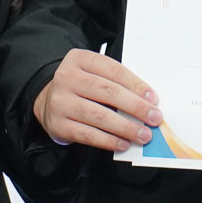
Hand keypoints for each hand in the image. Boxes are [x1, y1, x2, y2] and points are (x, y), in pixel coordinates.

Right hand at [33, 48, 159, 151]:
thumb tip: (147, 102)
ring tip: (143, 134)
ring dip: (125, 127)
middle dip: (135, 107)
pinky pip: (88, 134)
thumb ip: (117, 83)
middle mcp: (67, 78)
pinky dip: (109, 140)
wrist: (47, 101)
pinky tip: (123, 143)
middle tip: (154, 118)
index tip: (154, 99)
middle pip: (107, 92)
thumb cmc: (81, 87)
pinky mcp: (58, 124)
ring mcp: (60, 102)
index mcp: (79, 59)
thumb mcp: (94, 74)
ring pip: (98, 115)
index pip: (113, 71)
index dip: (136, 85)